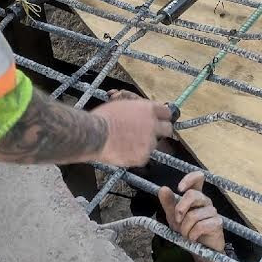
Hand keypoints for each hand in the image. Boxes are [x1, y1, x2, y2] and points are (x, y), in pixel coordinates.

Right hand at [0, 87, 172, 166]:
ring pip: (154, 145)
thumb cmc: (103, 116)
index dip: (161, 117)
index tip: (158, 121)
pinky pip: (144, 157)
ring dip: (146, 144)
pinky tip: (124, 152)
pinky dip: (137, 155)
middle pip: (168, 129)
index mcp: (149, 109)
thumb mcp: (122, 104)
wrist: (93, 134)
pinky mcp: (143, 156)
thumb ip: (136, 107)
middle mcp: (153, 125)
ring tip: (128, 144)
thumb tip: (141, 107)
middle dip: (160, 131)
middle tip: (149, 135)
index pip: (167, 112)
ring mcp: (149, 142)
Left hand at [158, 171, 225, 261]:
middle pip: (193, 194)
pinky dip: (192, 235)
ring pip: (194, 215)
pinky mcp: (217, 223)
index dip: (189, 179)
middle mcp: (205, 201)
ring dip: (185, 228)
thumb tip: (163, 189)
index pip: (198, 178)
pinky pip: (201, 226)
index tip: (179, 189)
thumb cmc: (188, 230)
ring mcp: (212, 212)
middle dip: (180, 209)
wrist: (200, 250)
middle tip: (177, 222)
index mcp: (196, 196)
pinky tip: (193, 238)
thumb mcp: (174, 217)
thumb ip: (168, 203)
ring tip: (186, 235)